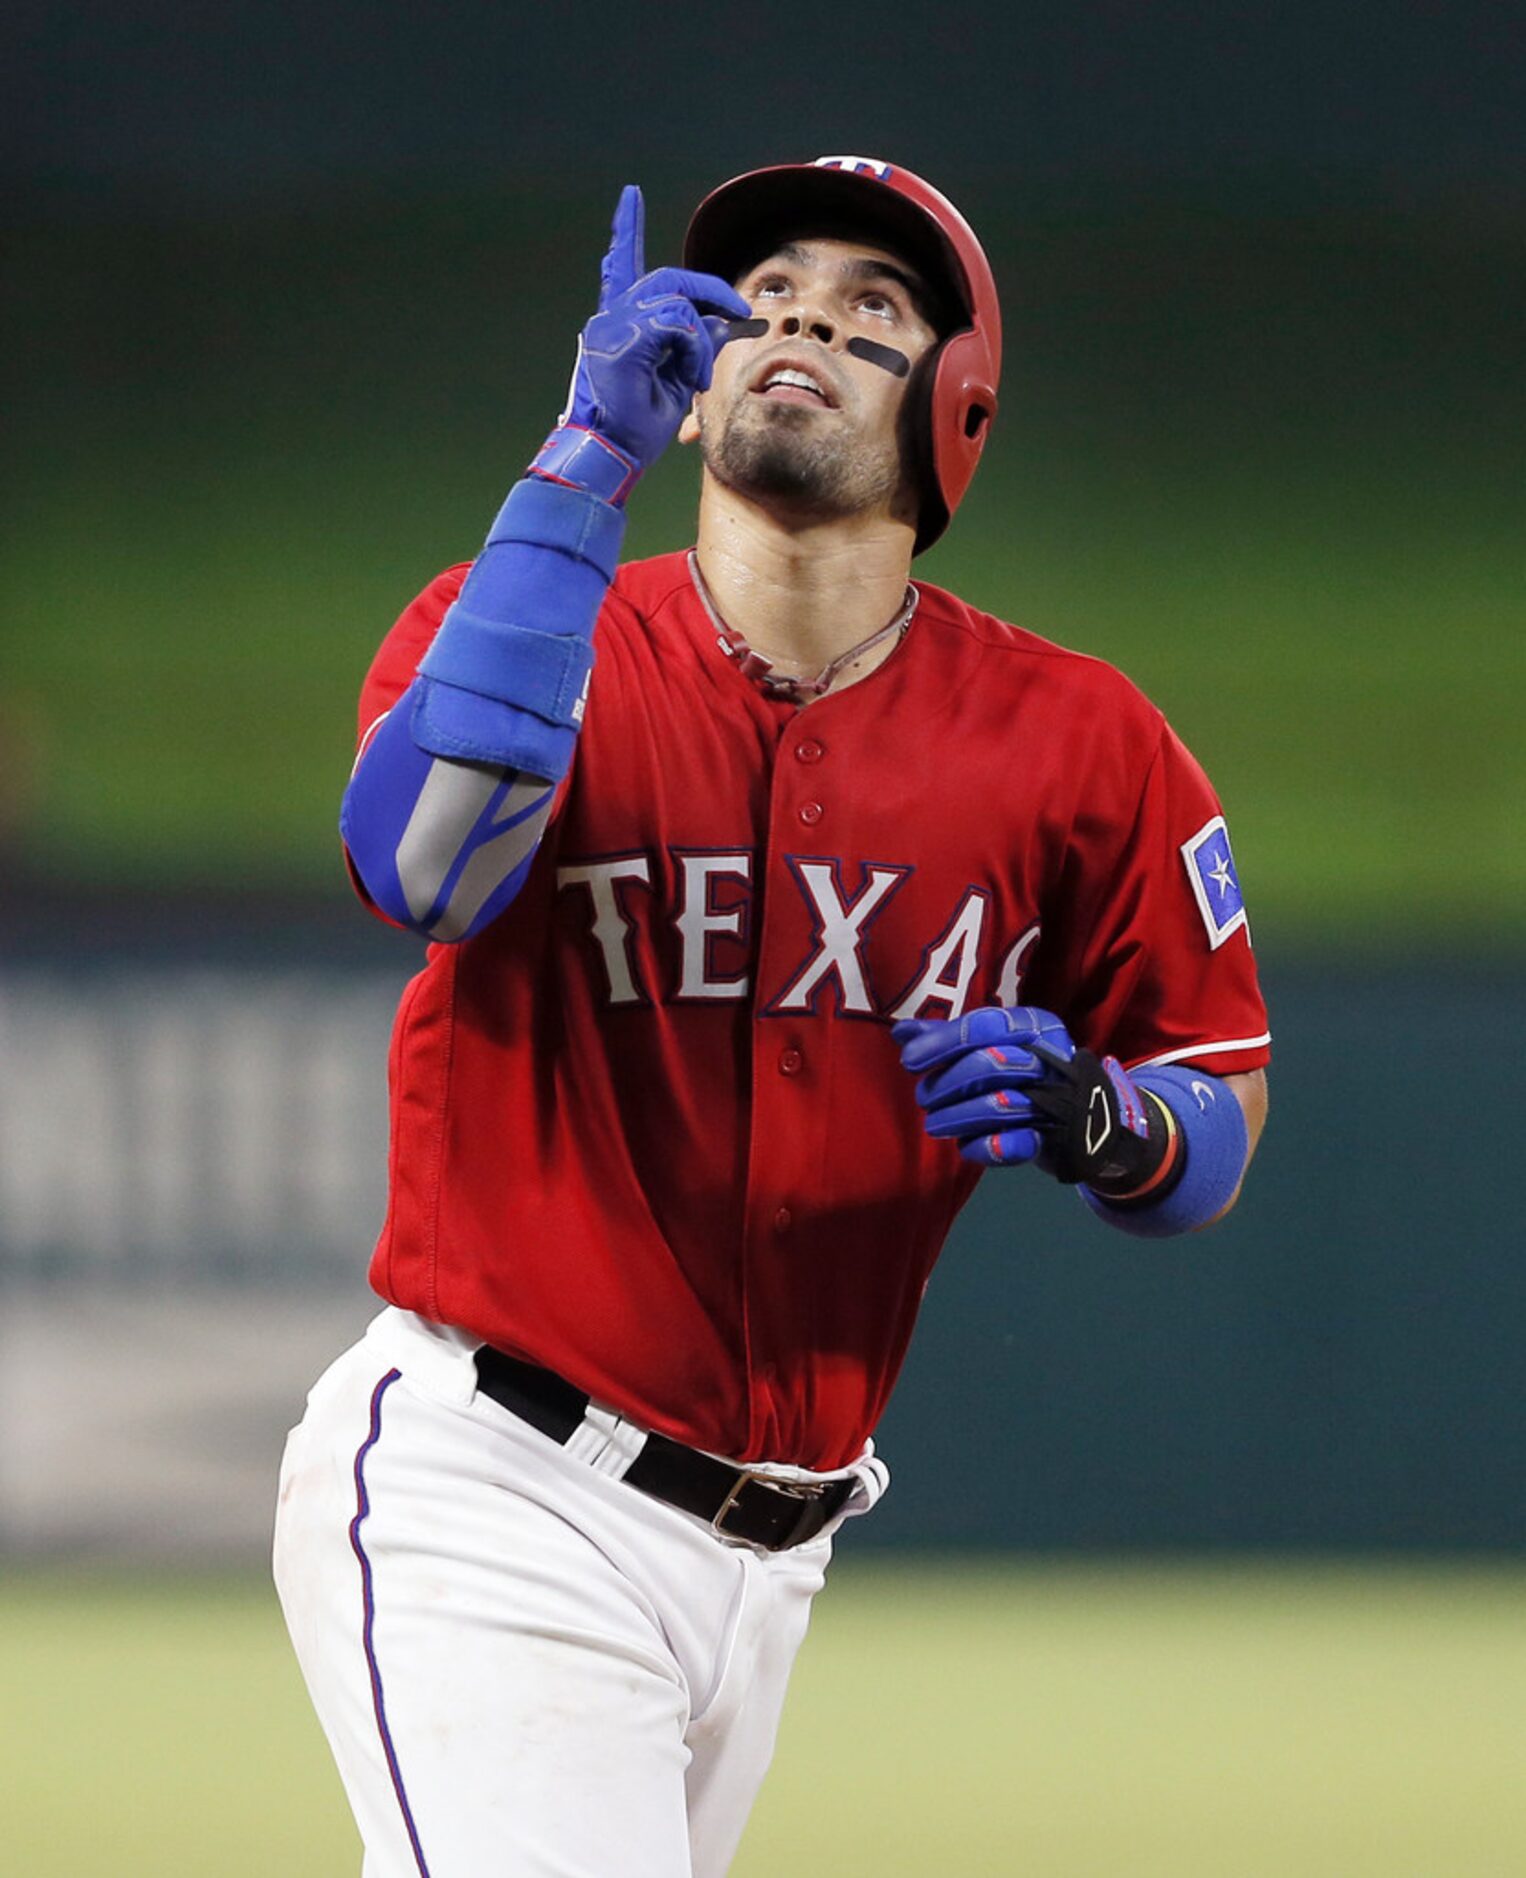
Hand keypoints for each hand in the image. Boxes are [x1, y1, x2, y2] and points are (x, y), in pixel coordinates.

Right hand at [559, 185, 751, 473]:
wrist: (611, 452)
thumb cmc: (637, 425)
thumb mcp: (678, 376)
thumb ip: (696, 344)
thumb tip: (724, 323)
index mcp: (618, 323)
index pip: (621, 264)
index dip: (626, 229)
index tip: (630, 196)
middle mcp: (610, 316)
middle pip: (668, 278)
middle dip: (710, 290)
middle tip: (738, 311)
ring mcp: (613, 324)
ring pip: (676, 299)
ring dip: (700, 339)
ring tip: (697, 375)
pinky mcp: (624, 338)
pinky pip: (677, 323)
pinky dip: (693, 350)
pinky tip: (690, 376)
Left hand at [892, 1005, 1168, 1191]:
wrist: (1080, 1119)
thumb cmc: (1022, 1073)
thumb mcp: (988, 1046)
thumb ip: (946, 1037)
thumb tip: (902, 1032)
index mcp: (1035, 1024)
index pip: (984, 1026)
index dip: (942, 1043)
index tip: (909, 1061)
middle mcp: (1050, 1055)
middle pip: (988, 1063)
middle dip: (946, 1084)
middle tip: (925, 1098)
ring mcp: (1057, 1098)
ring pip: (999, 1103)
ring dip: (956, 1117)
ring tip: (936, 1124)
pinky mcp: (1056, 1139)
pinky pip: (1015, 1143)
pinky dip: (987, 1147)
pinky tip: (968, 1147)